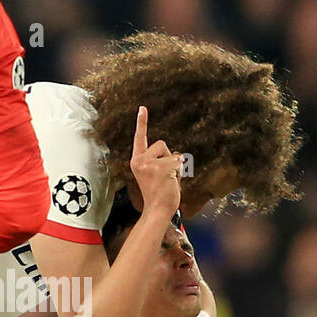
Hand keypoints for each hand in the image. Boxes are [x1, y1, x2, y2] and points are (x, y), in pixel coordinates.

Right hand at [130, 106, 181, 220]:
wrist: (157, 210)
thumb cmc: (159, 193)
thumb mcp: (154, 173)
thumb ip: (158, 160)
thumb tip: (177, 155)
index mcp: (136, 161)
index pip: (139, 138)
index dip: (141, 122)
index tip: (142, 107)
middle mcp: (139, 160)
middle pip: (162, 144)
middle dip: (168, 157)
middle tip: (164, 177)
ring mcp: (149, 164)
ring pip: (171, 153)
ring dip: (175, 166)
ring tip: (168, 180)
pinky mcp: (161, 168)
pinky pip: (178, 162)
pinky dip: (180, 172)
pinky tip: (172, 182)